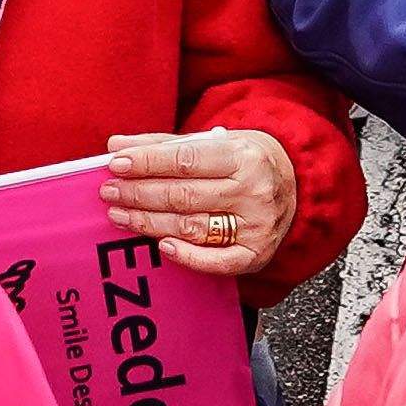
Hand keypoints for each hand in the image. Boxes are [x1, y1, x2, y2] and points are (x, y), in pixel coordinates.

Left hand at [103, 126, 300, 278]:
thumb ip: (164, 145)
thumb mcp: (213, 143)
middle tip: (109, 192)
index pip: (186, 160)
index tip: (116, 164)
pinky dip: (186, 256)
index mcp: (243, 156)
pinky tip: (160, 245)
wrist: (296, 185)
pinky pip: (216, 262)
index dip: (148, 163)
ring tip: (120, 214)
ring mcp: (256, 226)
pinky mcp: (255, 254)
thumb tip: (116, 146)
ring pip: (192, 227)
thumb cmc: (244, 161)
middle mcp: (253, 191)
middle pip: (184, 196)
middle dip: (140, 193)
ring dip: (149, 222)